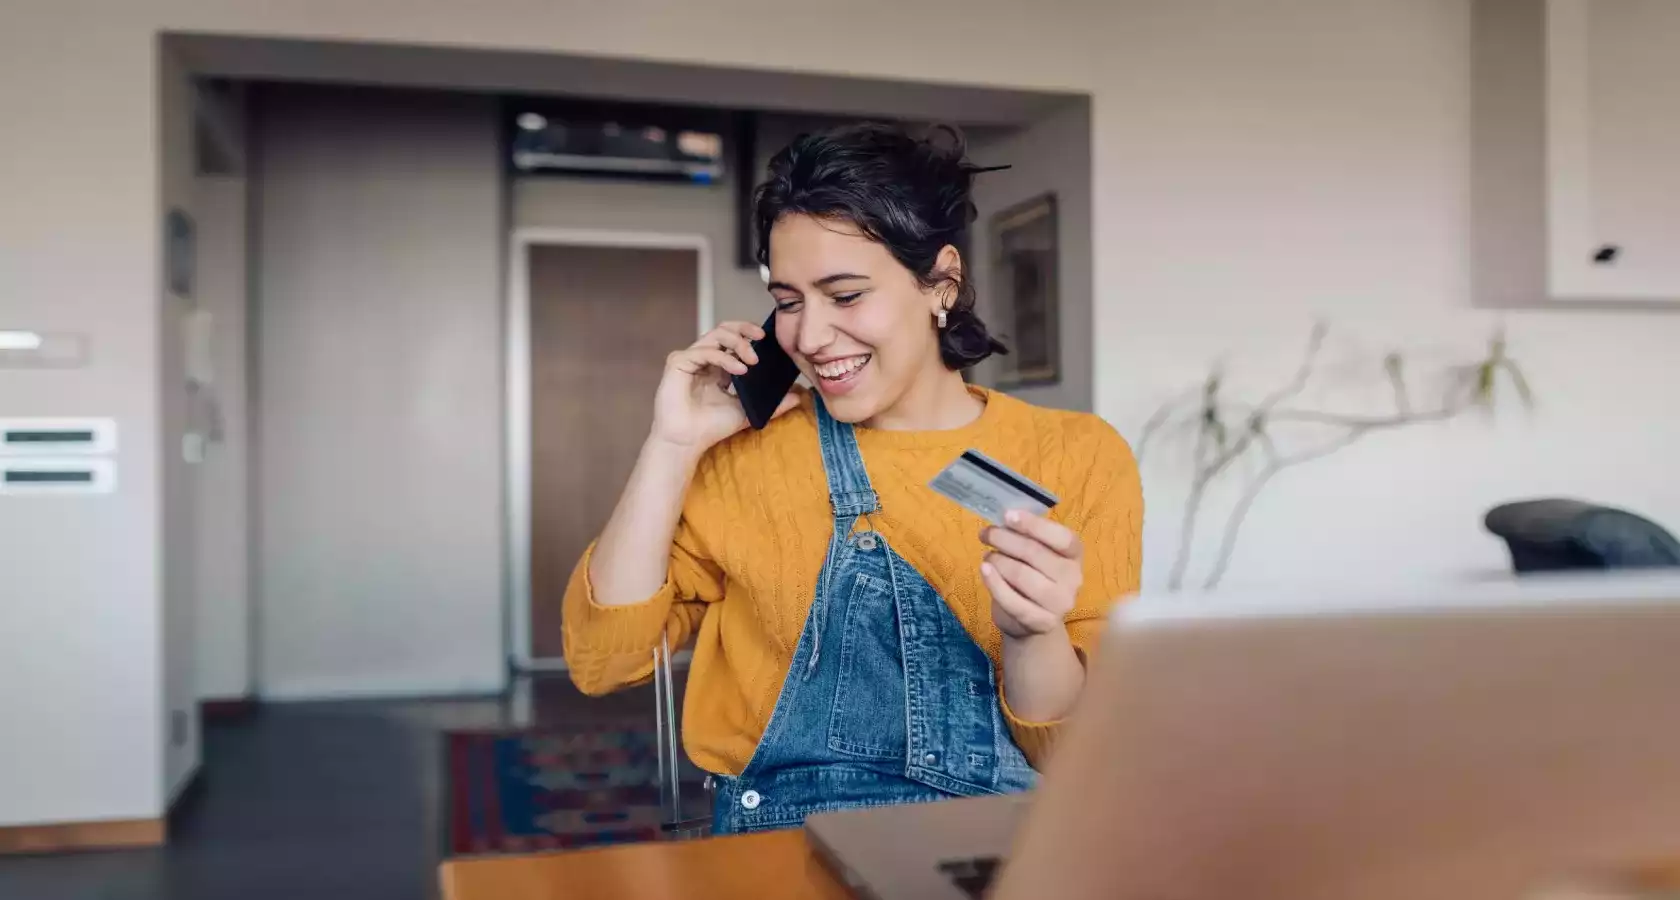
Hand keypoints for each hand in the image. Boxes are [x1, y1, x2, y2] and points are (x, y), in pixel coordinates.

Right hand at [648, 321, 798, 452]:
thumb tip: (799, 396)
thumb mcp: (748, 411)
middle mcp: (703, 358)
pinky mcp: (678, 362)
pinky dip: (724, 357)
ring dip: (738, 343)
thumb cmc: (712, 427)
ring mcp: (690, 358)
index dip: (749, 333)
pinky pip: (704, 351)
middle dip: (744, 330)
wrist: (687, 441)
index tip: (767, 338)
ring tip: (752, 360)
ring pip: (715, 335)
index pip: (733, 338)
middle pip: (724, 329)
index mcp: (717, 365)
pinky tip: (739, 370)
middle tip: (761, 339)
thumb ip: (773, 404)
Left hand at [980, 510, 1082, 639]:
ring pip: (1021, 575)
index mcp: (1074, 554)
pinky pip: (1012, 600)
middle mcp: (1073, 578)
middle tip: (986, 533)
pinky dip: (994, 583)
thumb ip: (1027, 535)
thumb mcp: (1036, 553)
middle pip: (1035, 553)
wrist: (1035, 622)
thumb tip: (1005, 517)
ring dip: (998, 560)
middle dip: (1005, 539)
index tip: (1008, 515)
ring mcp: (1060, 603)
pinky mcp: (1042, 622)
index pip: (1062, 537)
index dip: (1034, 524)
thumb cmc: (1033, 576)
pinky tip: (984, 570)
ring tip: (988, 556)